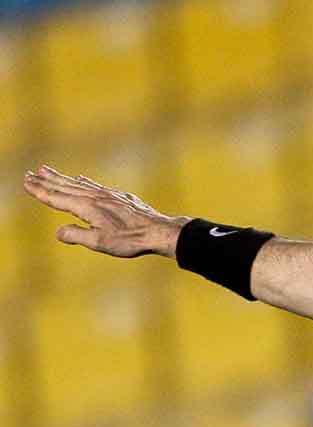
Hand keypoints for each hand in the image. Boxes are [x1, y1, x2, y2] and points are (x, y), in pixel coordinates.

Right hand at [22, 165, 189, 258]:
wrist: (158, 231)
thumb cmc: (130, 240)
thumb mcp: (100, 242)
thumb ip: (76, 235)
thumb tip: (59, 232)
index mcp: (87, 207)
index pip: (57, 198)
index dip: (40, 190)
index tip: (25, 182)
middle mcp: (95, 197)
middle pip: (65, 187)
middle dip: (46, 180)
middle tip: (30, 173)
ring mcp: (108, 195)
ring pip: (79, 184)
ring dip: (61, 178)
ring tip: (47, 170)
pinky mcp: (119, 197)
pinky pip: (95, 186)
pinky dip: (83, 181)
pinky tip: (80, 178)